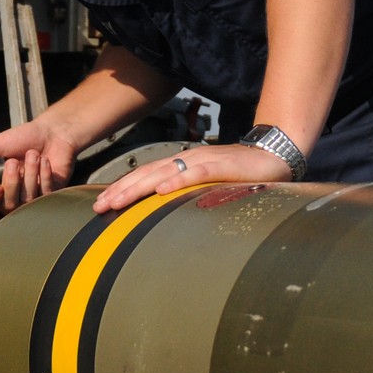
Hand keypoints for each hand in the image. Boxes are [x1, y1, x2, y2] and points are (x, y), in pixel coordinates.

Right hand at [0, 120, 77, 214]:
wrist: (52, 132)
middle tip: (13, 162)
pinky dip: (44, 175)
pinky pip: (45, 194)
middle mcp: (15, 195)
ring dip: (29, 174)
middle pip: (9, 205)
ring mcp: (34, 197)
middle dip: (12, 183)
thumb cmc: (23, 138)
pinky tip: (45, 161)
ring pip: (28, 200)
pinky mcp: (51, 194)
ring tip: (33, 155)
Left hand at [91, 145, 292, 213]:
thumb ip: (188, 197)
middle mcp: (187, 161)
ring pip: (163, 172)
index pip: (145, 177)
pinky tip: (162, 190)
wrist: (274, 155)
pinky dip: (177, 180)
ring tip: (117, 201)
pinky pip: (196, 173)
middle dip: (120, 190)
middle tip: (98, 207)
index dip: (122, 189)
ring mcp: (203, 162)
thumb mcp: (208, 188)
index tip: (100, 205)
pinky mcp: (222, 166)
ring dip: (138, 187)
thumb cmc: (241, 175)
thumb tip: (164, 217)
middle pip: (146, 174)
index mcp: (181, 166)